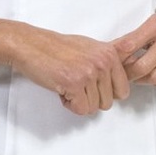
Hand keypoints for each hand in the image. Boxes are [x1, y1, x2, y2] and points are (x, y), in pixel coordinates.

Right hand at [0, 19, 129, 115]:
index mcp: (110, 54)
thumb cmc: (57, 48)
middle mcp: (103, 63)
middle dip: (91, 98)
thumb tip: (125, 76)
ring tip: (67, 83)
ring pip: (94, 108)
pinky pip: (81, 109)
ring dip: (78, 100)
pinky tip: (61, 88)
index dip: (105, 93)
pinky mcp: (74, 83)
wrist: (30, 45)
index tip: (91, 85)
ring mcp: (89, 73)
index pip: (123, 91)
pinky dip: (69, 104)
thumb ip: (108, 62)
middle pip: (108, 102)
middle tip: (75, 82)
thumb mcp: (90, 48)